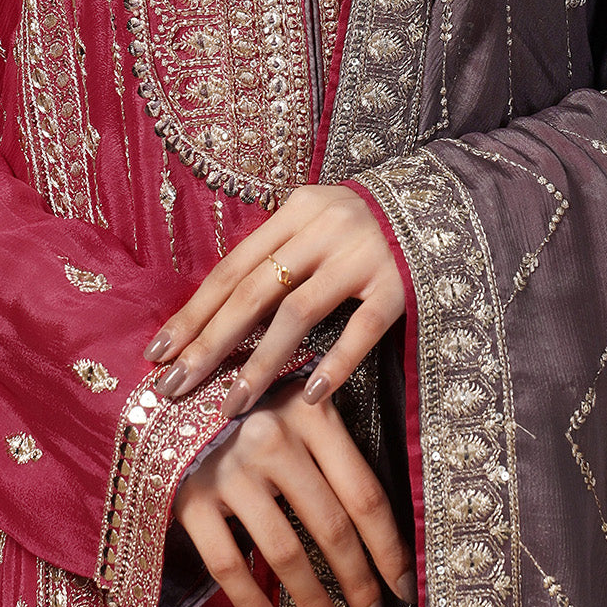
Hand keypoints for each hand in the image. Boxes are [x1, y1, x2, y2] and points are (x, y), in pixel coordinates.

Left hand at [143, 186, 404, 416]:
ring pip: (298, 313)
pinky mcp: (400, 285)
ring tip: (230, 406)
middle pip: (253, 291)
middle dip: (210, 343)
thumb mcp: (318, 219)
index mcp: (297, 210)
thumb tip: (220, 308)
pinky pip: (360, 329)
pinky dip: (333, 362)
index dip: (194, 312)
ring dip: (259, 363)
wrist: (447, 200)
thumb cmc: (369, 221)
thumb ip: (279, 253)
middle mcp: (324, 228)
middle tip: (175, 387)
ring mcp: (363, 255)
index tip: (159, 352)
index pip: (233, 267)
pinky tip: (307, 396)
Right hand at [172, 379, 416, 606]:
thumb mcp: (298, 407)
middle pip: (331, 527)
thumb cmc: (250, 405)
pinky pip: (229, 565)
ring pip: (285, 552)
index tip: (404, 584)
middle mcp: (273, 437)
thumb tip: (381, 529)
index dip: (389, 547)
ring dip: (314, 602)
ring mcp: (230, 468)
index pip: (364, 493)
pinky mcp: (191, 496)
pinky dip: (254, 604)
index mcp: (310, 413)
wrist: (173, 393)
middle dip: (359, 583)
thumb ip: (333, 448)